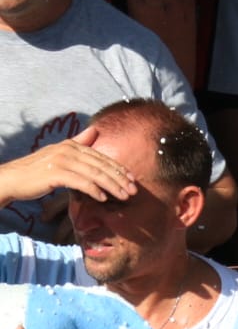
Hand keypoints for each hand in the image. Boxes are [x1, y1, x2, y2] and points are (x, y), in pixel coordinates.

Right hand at [0, 127, 133, 206]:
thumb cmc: (37, 170)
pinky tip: (103, 198)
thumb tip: (95, 130)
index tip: (133, 180)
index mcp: (71, 145)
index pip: (101, 157)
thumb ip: (78, 143)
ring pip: (94, 174)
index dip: (119, 169)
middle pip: (101, 165)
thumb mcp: (59, 153)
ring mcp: (61, 160)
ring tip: (124, 197)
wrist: (13, 178)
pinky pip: (80, 182)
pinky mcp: (55, 173)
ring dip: (112, 186)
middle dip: (120, 179)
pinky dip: (94, 190)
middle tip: (134, 191)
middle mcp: (67, 149)